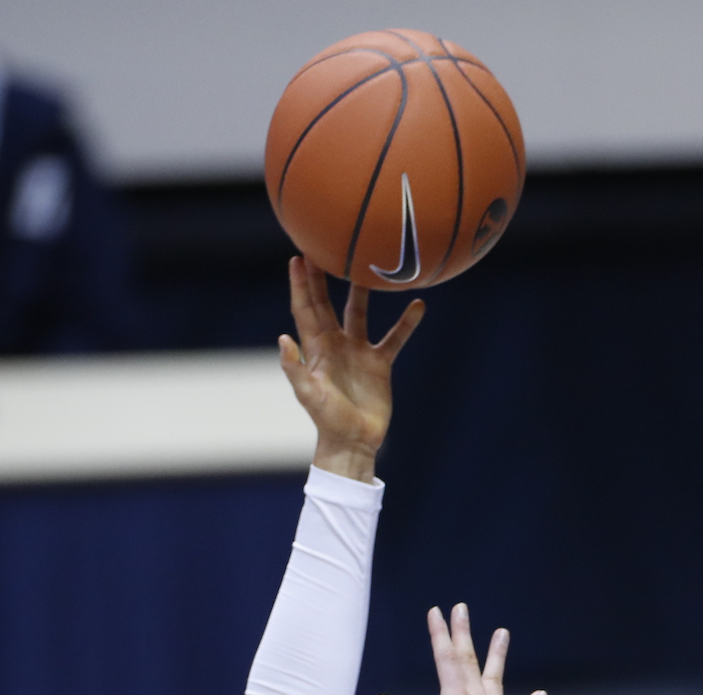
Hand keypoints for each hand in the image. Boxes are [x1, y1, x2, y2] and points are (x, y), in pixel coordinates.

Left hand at [279, 255, 423, 481]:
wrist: (353, 441)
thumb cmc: (327, 420)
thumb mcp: (310, 395)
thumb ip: (296, 368)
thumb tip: (283, 338)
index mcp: (316, 348)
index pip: (305, 309)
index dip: (301, 285)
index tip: (298, 258)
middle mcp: (335, 343)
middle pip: (327, 302)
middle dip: (323, 276)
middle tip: (324, 245)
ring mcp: (357, 351)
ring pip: (358, 313)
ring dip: (361, 291)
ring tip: (367, 264)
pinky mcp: (378, 363)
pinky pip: (393, 338)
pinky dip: (406, 323)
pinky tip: (418, 304)